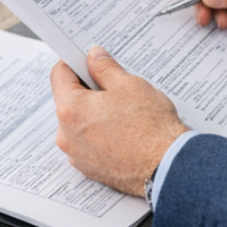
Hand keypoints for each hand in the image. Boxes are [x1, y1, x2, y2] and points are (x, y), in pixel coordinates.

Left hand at [50, 46, 189, 195]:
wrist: (167, 166)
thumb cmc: (150, 128)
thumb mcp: (128, 85)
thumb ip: (105, 68)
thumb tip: (95, 58)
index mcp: (71, 109)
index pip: (60, 74)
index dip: (74, 62)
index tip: (86, 60)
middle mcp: (66, 135)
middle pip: (69, 100)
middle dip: (88, 89)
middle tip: (113, 86)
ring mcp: (77, 154)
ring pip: (79, 123)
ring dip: (94, 113)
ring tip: (122, 112)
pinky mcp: (89, 168)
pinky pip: (88, 143)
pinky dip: (100, 134)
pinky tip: (122, 131)